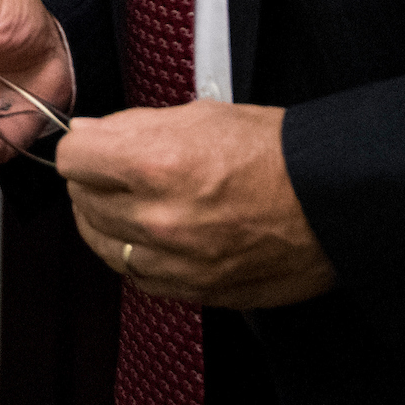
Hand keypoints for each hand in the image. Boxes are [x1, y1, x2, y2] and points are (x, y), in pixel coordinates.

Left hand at [59, 101, 336, 308]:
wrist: (332, 201)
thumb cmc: (276, 153)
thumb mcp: (199, 115)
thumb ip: (132, 126)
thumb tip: (90, 133)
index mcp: (156, 163)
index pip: (73, 158)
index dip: (83, 146)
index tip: (93, 145)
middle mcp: (159, 217)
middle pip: (82, 200)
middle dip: (93, 181)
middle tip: (114, 170)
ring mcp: (176, 261)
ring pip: (102, 243)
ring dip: (106, 220)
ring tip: (129, 202)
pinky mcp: (194, 289)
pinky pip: (136, 276)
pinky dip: (135, 255)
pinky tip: (150, 236)